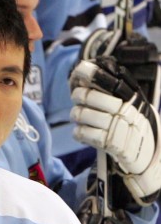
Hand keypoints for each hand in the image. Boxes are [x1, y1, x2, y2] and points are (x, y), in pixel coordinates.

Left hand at [70, 55, 160, 204]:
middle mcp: (126, 110)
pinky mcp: (111, 145)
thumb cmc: (134, 123)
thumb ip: (114, 86)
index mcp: (131, 96)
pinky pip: (83, 133)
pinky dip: (78, 132)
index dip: (89, 73)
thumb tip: (84, 69)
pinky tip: (82, 131)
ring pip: (81, 114)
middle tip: (77, 96)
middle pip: (89, 96)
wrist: (148, 153)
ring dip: (76, 114)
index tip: (79, 71)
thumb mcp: (132, 101)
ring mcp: (118, 128)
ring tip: (79, 115)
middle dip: (78, 95)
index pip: (107, 80)